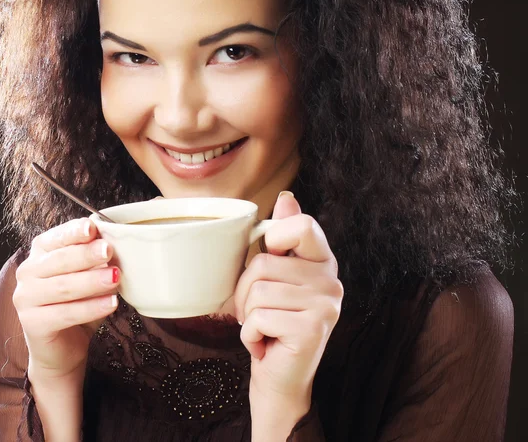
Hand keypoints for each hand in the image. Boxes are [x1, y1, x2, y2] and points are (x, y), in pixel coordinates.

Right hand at [13, 218, 120, 379]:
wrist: (64, 346)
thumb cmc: (79, 302)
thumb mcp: (90, 274)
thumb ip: (97, 259)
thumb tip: (113, 243)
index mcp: (41, 252)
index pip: (57, 237)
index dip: (74, 232)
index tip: (93, 227)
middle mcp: (28, 271)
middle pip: (59, 260)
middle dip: (86, 254)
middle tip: (109, 251)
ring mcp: (25, 298)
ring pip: (63, 286)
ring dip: (92, 281)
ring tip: (115, 277)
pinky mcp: (32, 324)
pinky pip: (65, 313)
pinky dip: (91, 308)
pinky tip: (111, 303)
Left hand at [233, 192, 342, 411]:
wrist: (280, 379)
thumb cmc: (273, 323)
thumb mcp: (276, 277)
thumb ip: (283, 239)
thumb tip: (287, 198)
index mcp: (323, 262)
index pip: (302, 225)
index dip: (275, 237)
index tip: (272, 261)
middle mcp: (331, 280)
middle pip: (264, 262)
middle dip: (246, 291)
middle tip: (258, 312)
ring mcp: (326, 305)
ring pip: (258, 290)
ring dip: (247, 315)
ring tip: (263, 328)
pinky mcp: (313, 329)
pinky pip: (259, 317)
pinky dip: (250, 335)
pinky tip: (264, 345)